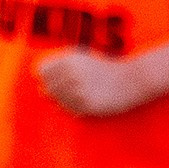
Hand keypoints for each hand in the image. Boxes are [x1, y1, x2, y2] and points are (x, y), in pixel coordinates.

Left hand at [35, 49, 150, 116]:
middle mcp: (72, 74)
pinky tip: (82, 104)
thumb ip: (59, 63)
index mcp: (69, 60)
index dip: (44, 76)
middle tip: (66, 90)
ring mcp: (79, 91)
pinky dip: (73, 109)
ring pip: (57, 101)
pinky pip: (70, 110)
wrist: (131, 79)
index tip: (50, 79)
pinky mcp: (88, 106)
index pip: (41, 71)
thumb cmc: (103, 67)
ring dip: (62, 100)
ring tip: (76, 96)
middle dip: (52, 90)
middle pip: (47, 88)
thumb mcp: (81, 57)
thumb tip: (37, 75)